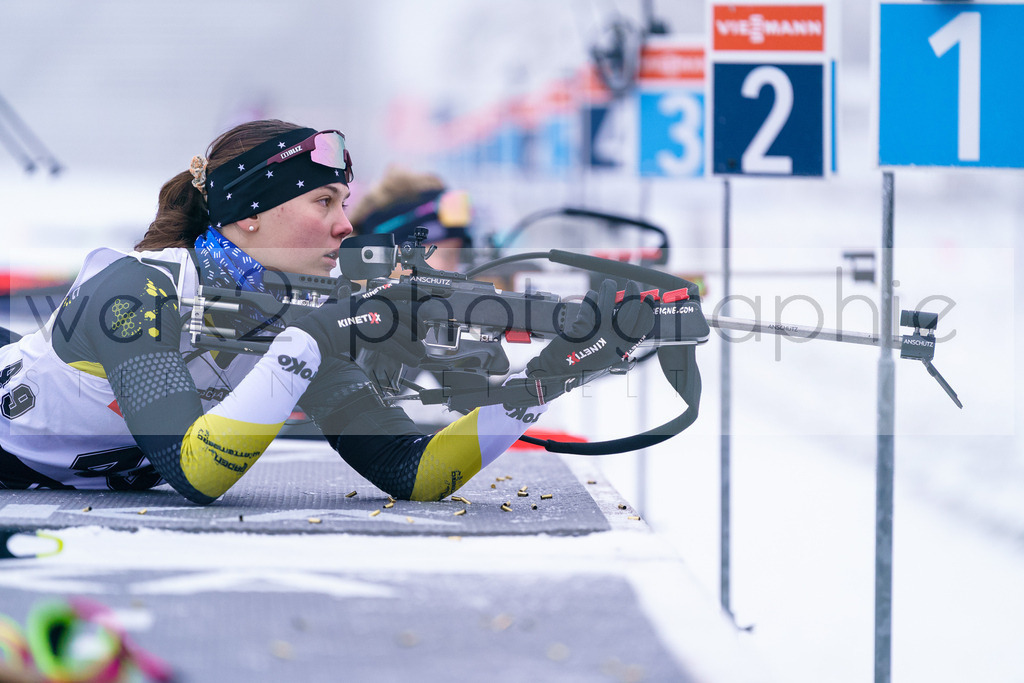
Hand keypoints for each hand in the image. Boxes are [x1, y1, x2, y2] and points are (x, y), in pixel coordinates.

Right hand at [289, 282, 426, 364]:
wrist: (319, 330)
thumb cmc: (329, 318)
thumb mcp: (347, 302)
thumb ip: (360, 300)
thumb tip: (368, 301)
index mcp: (372, 296)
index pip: (400, 290)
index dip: (416, 293)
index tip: (427, 297)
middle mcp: (377, 305)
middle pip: (408, 314)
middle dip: (419, 328)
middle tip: (422, 338)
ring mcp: (376, 319)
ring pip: (405, 334)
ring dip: (415, 347)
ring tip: (419, 355)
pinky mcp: (373, 336)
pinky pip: (396, 347)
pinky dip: (406, 355)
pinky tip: (411, 360)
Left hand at [526, 279, 653, 397]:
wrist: (556, 372)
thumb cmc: (580, 366)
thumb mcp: (606, 360)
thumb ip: (618, 343)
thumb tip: (627, 316)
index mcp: (621, 351)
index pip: (642, 327)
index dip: (647, 310)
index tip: (648, 298)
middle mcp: (612, 343)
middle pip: (629, 312)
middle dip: (633, 294)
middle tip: (632, 284)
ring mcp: (597, 334)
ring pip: (608, 304)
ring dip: (610, 290)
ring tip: (609, 284)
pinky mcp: (581, 327)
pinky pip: (590, 305)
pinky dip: (591, 297)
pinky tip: (592, 295)